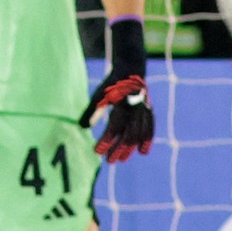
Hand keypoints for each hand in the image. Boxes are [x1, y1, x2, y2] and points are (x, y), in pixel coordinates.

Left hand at [81, 17, 153, 164]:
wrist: (132, 68)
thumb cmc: (112, 84)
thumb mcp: (99, 96)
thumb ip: (91, 111)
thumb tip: (82, 128)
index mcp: (121, 104)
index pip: (114, 127)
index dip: (106, 141)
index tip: (97, 151)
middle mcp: (135, 109)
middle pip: (128, 134)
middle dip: (118, 149)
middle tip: (109, 162)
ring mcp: (144, 110)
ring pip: (139, 133)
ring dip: (130, 148)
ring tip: (122, 159)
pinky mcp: (148, 111)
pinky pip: (150, 128)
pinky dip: (146, 140)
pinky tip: (143, 151)